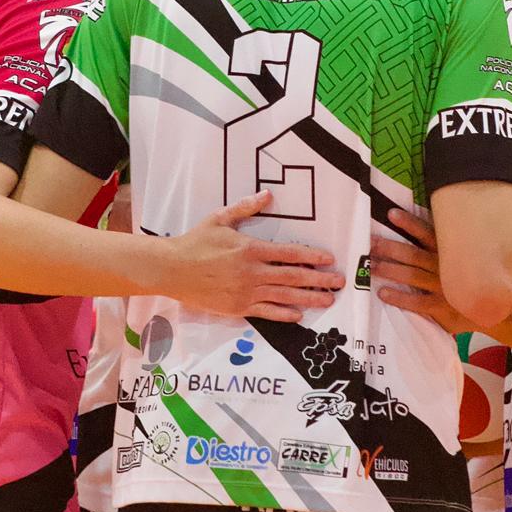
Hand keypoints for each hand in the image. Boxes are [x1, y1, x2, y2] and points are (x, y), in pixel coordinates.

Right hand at [155, 192, 344, 320]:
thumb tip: (268, 195)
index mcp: (250, 249)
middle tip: (340, 283)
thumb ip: (246, 208)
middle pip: (293, 277)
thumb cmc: (196, 242)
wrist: (172, 270)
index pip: (289, 253)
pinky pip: (266, 312)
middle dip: (319, 280)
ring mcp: (246, 292)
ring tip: (328, 300)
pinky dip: (284, 315)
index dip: (312, 256)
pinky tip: (298, 316)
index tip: (329, 259)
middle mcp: (252, 272)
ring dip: (308, 299)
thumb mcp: (220, 218)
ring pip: (284, 297)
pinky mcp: (237, 308)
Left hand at [371, 208, 468, 333]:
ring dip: (390, 270)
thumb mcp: (466, 256)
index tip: (391, 213)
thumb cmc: (475, 277)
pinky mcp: (442, 307)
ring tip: (371, 265)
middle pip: (413, 254)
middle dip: (390, 247)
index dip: (409, 223)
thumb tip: (433, 220)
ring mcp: (443, 287)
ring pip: (412, 276)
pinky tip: (383, 293)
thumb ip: (449, 243)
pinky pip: (418, 302)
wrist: (497, 308)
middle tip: (370, 242)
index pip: (427, 232)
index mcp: (450, 251)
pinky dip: (400, 298)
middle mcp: (445, 266)